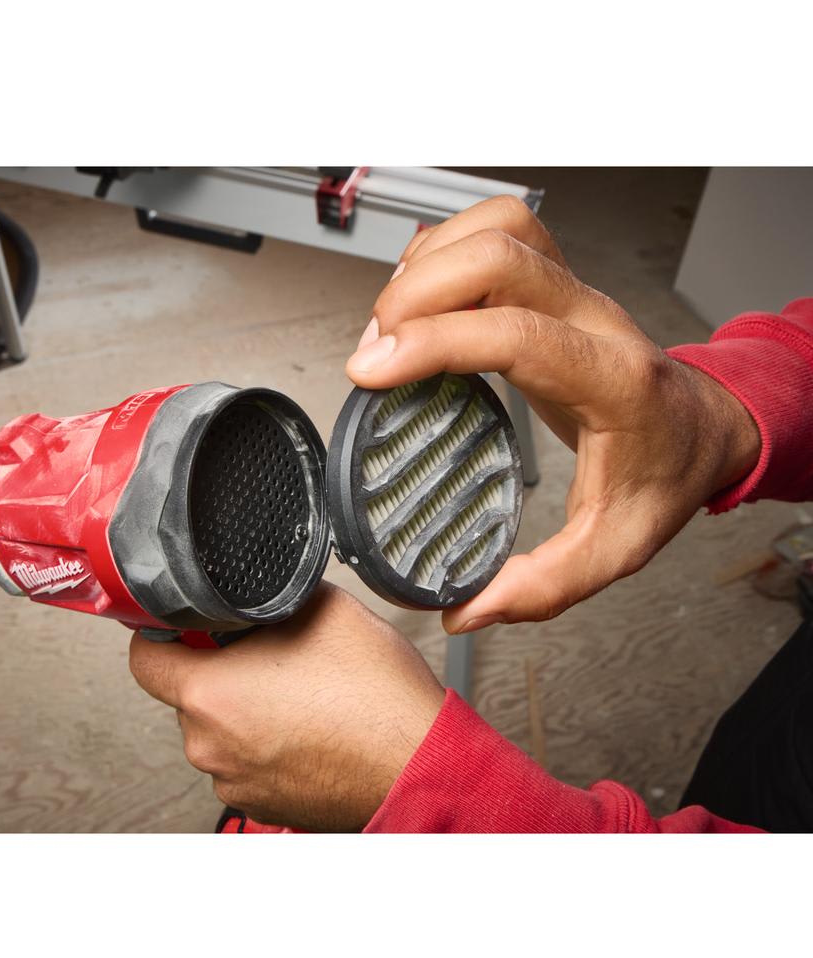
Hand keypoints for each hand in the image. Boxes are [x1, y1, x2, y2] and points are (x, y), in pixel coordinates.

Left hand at [128, 583, 444, 830]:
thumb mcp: (323, 607)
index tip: (183, 625)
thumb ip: (270, 594)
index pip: (144, 658)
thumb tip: (255, 586)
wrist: (421, 764)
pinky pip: (246, 760)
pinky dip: (266, 741)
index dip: (161, 632)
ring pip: (220, 728)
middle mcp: (210, 747)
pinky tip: (309, 724)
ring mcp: (236, 782)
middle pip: (188, 693)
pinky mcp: (263, 803)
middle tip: (268, 652)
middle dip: (219, 668)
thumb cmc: (377, 699)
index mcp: (210, 695)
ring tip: (300, 692)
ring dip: (245, 707)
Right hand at [346, 196, 760, 632]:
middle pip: (502, 255)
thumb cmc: (666, 476)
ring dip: (431, 261)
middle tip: (375, 350)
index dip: (432, 343)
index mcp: (609, 380)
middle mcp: (593, 319)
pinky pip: (502, 230)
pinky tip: (423, 294)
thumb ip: (541, 587)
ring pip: (502, 226)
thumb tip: (465, 610)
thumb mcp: (614, 549)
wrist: (707, 427)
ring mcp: (576, 291)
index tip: (369, 371)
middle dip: (416, 292)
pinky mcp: (557, 283)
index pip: (514, 333)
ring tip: (392, 321)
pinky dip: (448, 247)